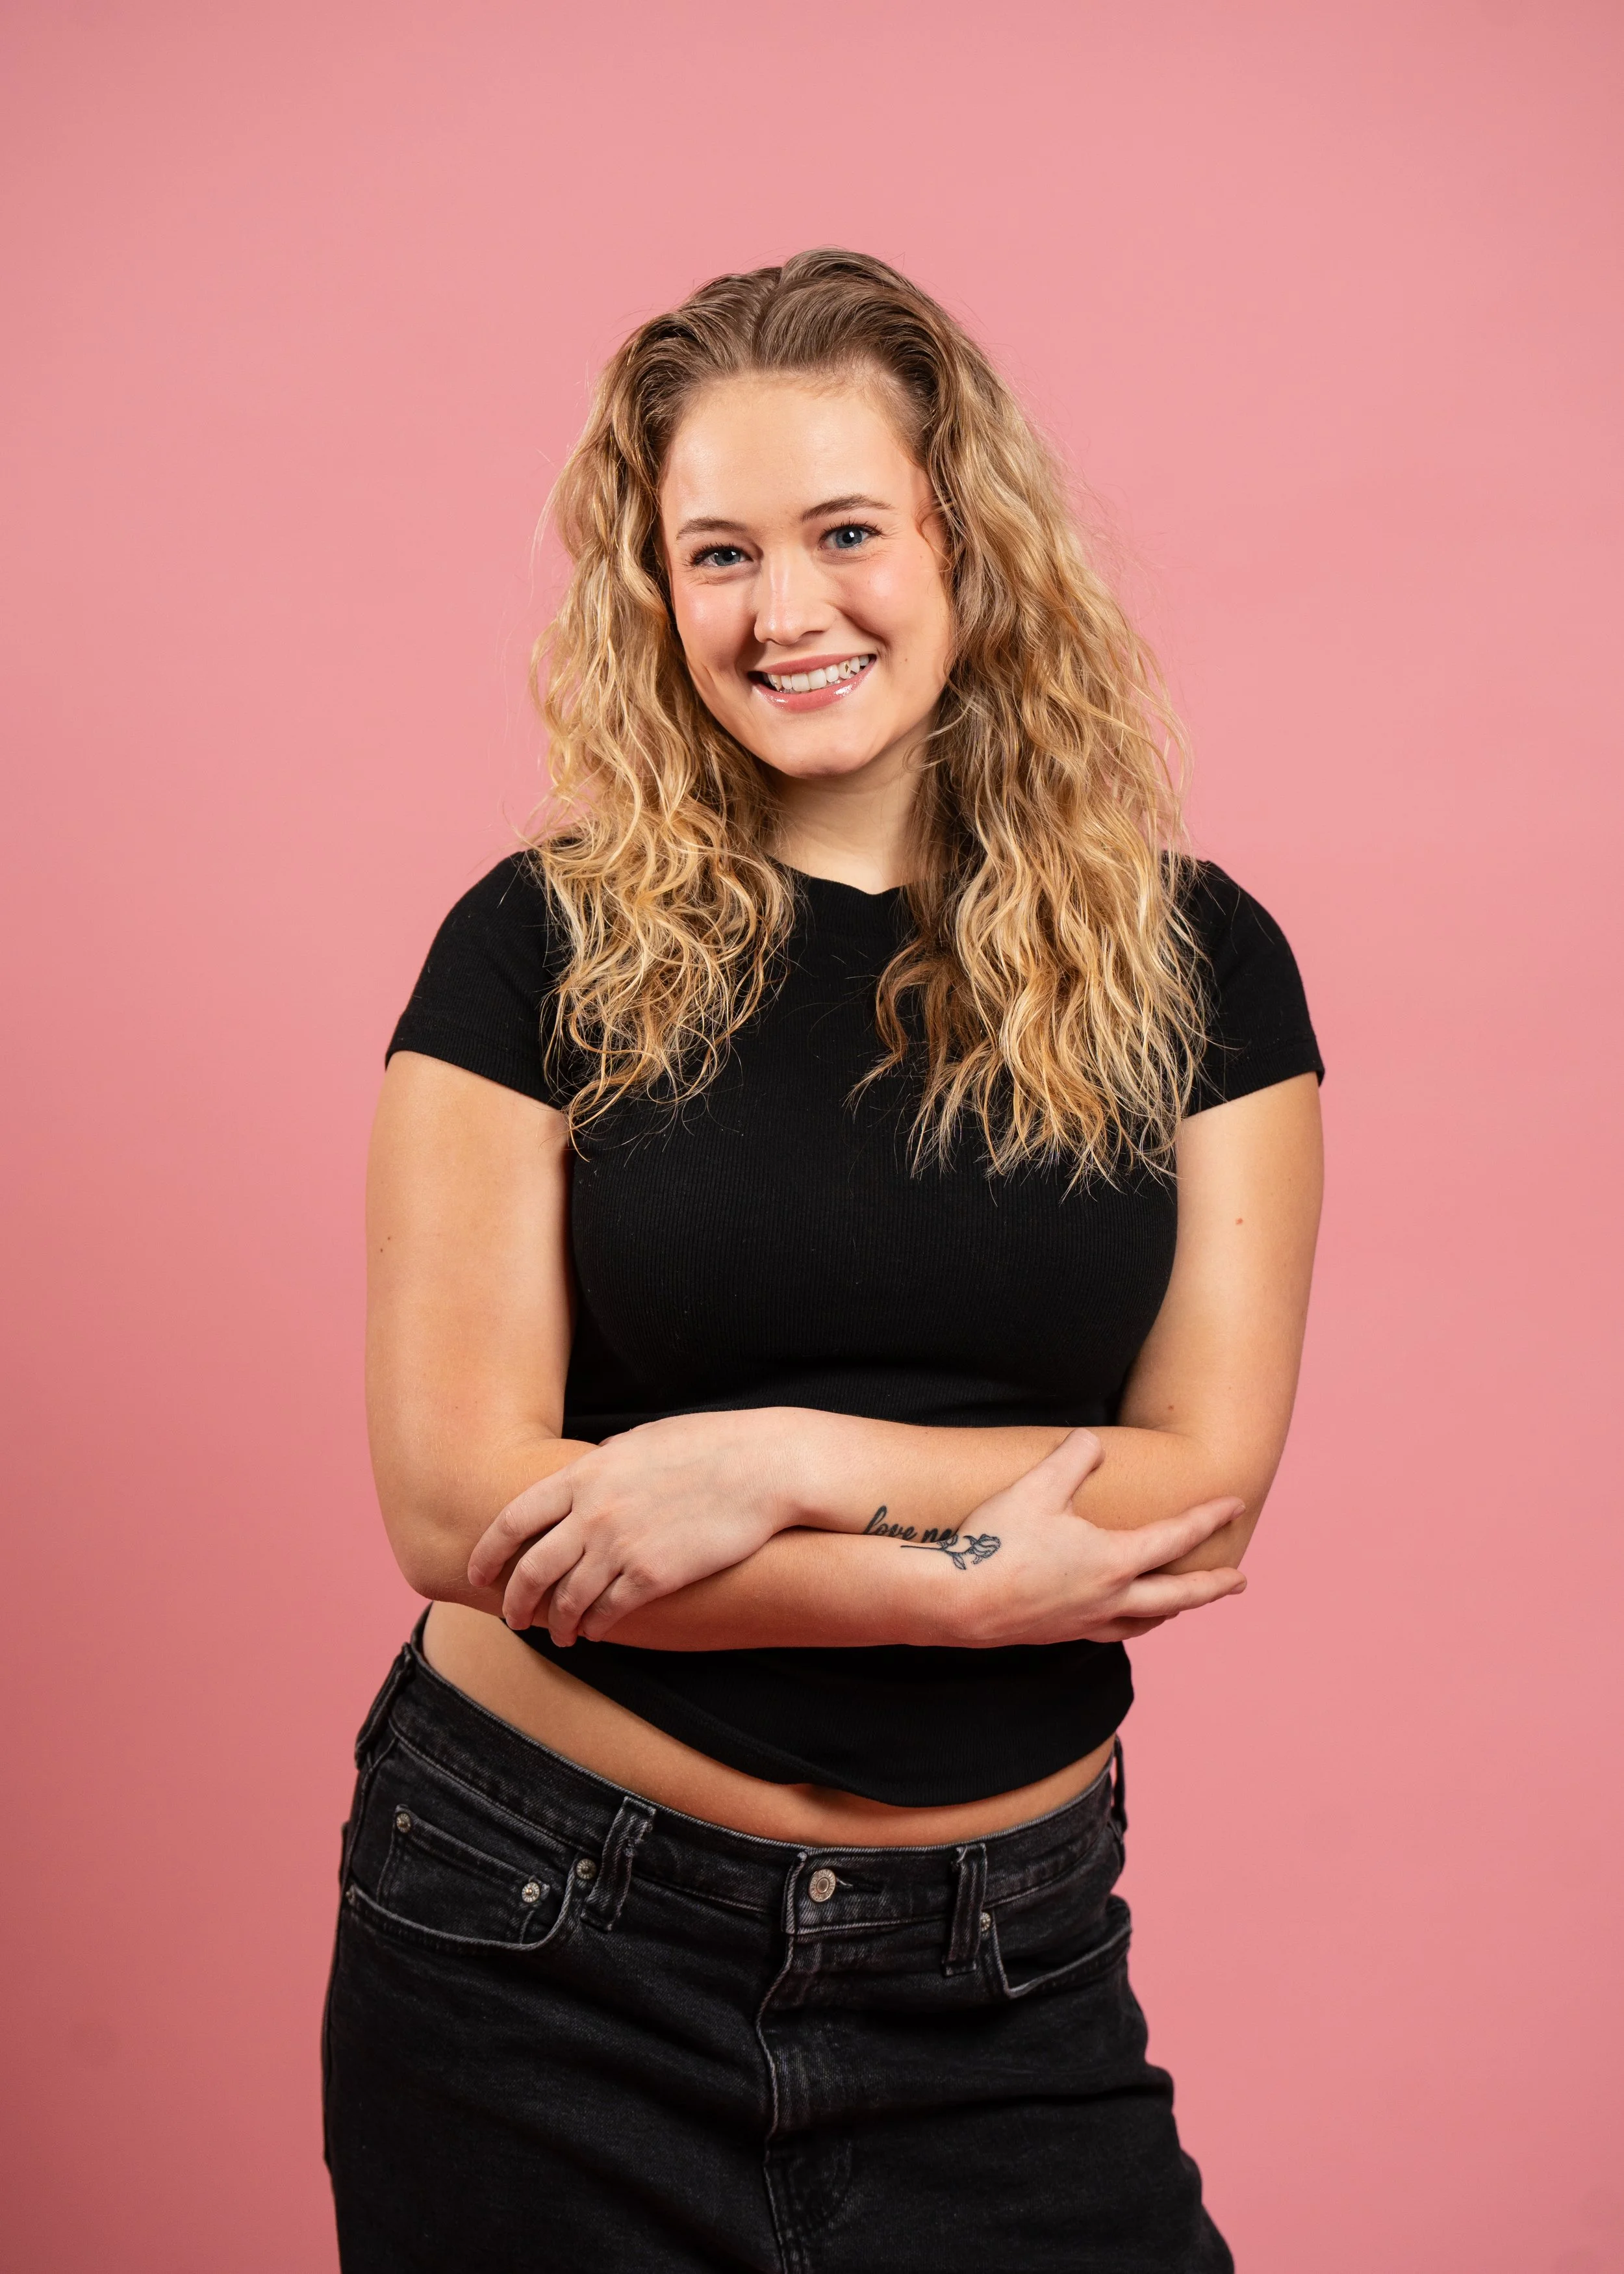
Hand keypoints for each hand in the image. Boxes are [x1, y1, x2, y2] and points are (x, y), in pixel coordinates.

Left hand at [466, 1409, 813, 1644]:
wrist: (764, 1466)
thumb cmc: (710, 1446)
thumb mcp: (642, 1442)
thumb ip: (605, 1464)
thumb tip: (588, 1471)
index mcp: (586, 1474)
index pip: (514, 1519)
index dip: (489, 1551)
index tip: (478, 1573)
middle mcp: (594, 1512)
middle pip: (532, 1568)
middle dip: (516, 1600)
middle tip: (512, 1618)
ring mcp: (622, 1546)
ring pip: (569, 1599)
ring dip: (558, 1623)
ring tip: (560, 1635)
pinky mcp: (654, 1576)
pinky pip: (610, 1612)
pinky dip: (597, 1626)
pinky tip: (597, 1632)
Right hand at [938, 1431, 1248, 1647]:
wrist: (957, 1601)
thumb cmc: (997, 1542)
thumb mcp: (1036, 1487)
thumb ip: (1072, 1458)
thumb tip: (1093, 1441)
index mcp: (1114, 1561)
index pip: (1175, 1538)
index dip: (1209, 1518)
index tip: (1235, 1505)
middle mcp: (1110, 1598)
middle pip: (1178, 1596)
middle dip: (1213, 1586)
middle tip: (1239, 1581)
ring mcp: (1086, 1621)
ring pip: (1147, 1621)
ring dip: (1173, 1610)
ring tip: (1183, 1604)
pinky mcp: (1061, 1634)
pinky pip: (1112, 1632)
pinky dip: (1131, 1624)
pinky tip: (1120, 1618)